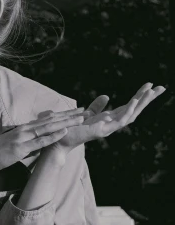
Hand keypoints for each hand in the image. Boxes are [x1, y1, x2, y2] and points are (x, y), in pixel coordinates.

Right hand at [0, 108, 85, 177]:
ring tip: (80, 118)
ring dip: (66, 122)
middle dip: (69, 116)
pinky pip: (39, 141)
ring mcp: (23, 138)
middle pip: (51, 121)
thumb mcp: (12, 146)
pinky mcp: (20, 148)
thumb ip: (25, 144)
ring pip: (48, 128)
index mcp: (23, 130)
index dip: (62, 116)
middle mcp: (24, 130)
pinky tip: (63, 131)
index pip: (47, 121)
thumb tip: (37, 145)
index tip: (76, 112)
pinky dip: (52, 135)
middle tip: (85, 111)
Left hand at [45, 82, 165, 158]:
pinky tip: (135, 101)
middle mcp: (113, 123)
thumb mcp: (88, 113)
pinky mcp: (104, 131)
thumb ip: (97, 106)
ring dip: (142, 103)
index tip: (150, 85)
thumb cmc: (74, 128)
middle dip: (148, 99)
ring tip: (151, 91)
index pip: (130, 106)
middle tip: (162, 87)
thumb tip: (107, 96)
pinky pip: (120, 120)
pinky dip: (129, 110)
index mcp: (111, 118)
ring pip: (132, 114)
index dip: (140, 96)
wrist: (62, 140)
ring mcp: (110, 128)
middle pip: (135, 110)